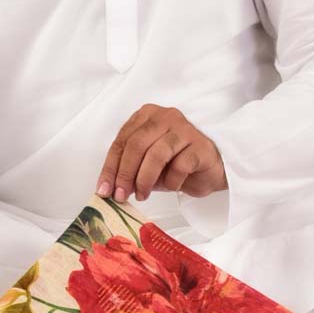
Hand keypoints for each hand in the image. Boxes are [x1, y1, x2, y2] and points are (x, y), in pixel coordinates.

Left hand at [97, 104, 226, 203]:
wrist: (209, 170)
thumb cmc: (175, 165)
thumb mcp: (146, 167)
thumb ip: (129, 170)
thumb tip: (109, 189)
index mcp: (147, 116)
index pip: (122, 140)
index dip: (110, 167)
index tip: (104, 190)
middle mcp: (165, 117)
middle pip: (136, 144)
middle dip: (125, 174)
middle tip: (121, 195)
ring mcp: (184, 129)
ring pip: (156, 154)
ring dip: (145, 179)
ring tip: (142, 195)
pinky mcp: (200, 145)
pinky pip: (180, 165)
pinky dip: (172, 181)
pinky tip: (172, 187)